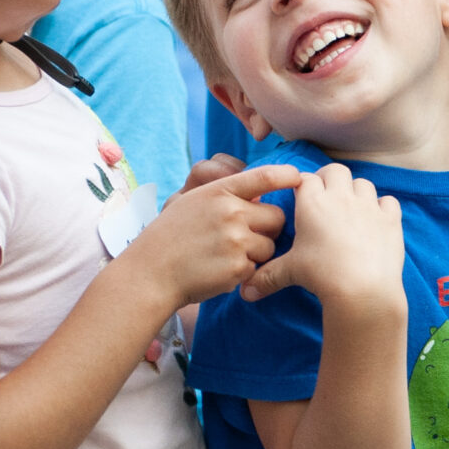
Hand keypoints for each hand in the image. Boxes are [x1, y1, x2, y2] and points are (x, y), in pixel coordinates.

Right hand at [126, 163, 302, 309]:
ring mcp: (236, 241)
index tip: (297, 177)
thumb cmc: (170, 236)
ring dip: (257, 253)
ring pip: (270, 246)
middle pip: (277, 218)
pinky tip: (221, 270)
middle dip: (268, 228)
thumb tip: (259, 195)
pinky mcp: (238, 268)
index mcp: (218, 191)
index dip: (285, 175)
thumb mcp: (190, 202)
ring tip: (226, 255)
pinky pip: (258, 268)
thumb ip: (224, 194)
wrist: (151, 273)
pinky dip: (245, 272)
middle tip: (246, 236)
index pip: (263, 177)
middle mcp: (230, 212)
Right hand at [241, 161, 405, 311]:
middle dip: (330, 178)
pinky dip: (383, 207)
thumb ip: (267, 277)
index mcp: (312, 202)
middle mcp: (340, 197)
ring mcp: (368, 206)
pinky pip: (389, 201)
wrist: (361, 289)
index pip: (306, 178)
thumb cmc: (321, 276)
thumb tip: (245, 293)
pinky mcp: (390, 219)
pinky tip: (377, 219)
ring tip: (351, 207)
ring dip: (356, 191)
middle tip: (327, 195)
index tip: (303, 195)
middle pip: (335, 171)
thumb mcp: (289, 273)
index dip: (304, 185)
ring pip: (363, 183)